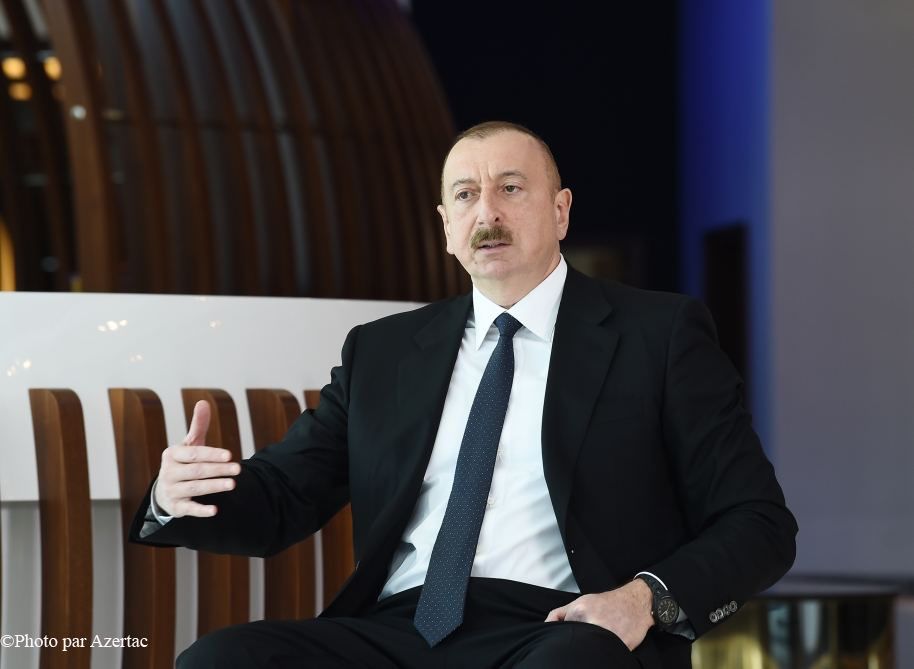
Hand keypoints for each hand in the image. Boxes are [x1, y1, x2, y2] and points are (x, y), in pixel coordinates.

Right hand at [153, 400, 239, 517]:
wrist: (164, 491)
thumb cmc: (183, 462)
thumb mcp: (189, 444)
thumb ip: (198, 426)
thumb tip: (203, 402)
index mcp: (172, 455)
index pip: (194, 454)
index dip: (212, 454)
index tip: (229, 455)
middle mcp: (169, 473)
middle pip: (197, 471)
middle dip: (218, 470)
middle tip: (238, 469)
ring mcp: (172, 491)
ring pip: (195, 489)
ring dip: (214, 486)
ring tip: (232, 484)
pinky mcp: (176, 507)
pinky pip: (189, 509)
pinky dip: (201, 510)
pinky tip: (215, 510)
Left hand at [544, 579, 653, 650]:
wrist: (636, 602)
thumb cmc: (606, 603)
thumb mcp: (580, 602)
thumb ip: (560, 614)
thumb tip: (545, 627)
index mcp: (579, 612)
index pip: (562, 634)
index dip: (565, 638)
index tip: (570, 640)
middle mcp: (591, 623)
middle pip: (574, 643)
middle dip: (577, 644)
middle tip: (586, 639)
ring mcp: (606, 635)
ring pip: (588, 649)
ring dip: (590, 648)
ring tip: (597, 640)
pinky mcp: (620, 645)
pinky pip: (605, 654)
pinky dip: (603, 652)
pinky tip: (607, 644)